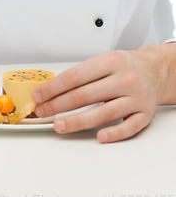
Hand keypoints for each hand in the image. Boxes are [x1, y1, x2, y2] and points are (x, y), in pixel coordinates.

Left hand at [32, 47, 168, 142]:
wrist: (156, 70)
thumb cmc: (125, 66)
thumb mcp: (104, 59)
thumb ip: (82, 74)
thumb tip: (52, 89)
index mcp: (111, 61)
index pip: (76, 76)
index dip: (54, 88)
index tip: (40, 95)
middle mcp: (124, 79)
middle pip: (85, 95)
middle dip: (58, 105)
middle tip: (42, 111)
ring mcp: (136, 98)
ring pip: (103, 113)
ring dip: (77, 121)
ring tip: (59, 125)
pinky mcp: (145, 114)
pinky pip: (128, 127)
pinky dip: (113, 133)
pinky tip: (99, 136)